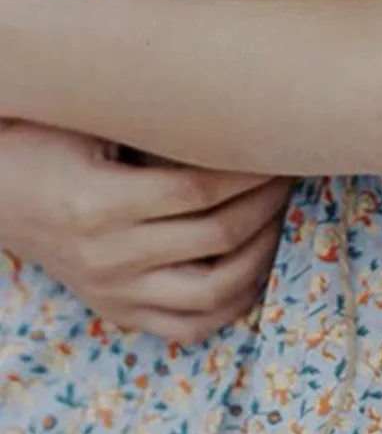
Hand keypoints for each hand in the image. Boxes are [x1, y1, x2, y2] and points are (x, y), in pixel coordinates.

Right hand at [0, 121, 289, 342]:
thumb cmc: (42, 140)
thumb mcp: (87, 122)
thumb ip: (156, 122)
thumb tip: (236, 106)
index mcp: (99, 203)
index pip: (201, 190)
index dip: (250, 169)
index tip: (277, 147)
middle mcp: (107, 256)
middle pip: (218, 237)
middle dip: (267, 203)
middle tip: (287, 174)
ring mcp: (112, 292)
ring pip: (213, 293)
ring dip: (261, 255)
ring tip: (276, 219)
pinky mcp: (115, 311)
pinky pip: (188, 327)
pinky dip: (231, 303)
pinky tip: (252, 267)